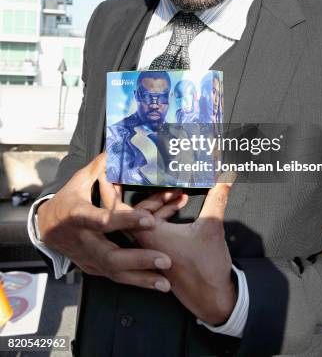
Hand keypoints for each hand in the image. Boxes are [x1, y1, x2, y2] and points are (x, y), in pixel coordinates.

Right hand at [37, 152, 184, 290]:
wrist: (45, 228)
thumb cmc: (68, 199)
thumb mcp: (79, 180)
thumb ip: (100, 167)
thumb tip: (118, 147)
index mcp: (79, 216)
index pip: (103, 220)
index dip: (125, 221)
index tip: (149, 220)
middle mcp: (83, 241)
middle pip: (111, 256)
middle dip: (139, 259)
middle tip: (164, 259)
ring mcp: (87, 258)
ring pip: (115, 273)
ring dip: (141, 278)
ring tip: (165, 283)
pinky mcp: (92, 269)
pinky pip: (115, 278)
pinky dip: (135, 281)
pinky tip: (156, 284)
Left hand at [100, 178, 235, 323]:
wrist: (212, 299)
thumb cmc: (206, 268)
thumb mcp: (212, 227)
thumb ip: (217, 198)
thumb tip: (225, 177)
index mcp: (148, 235)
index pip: (121, 208)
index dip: (119, 188)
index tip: (116, 171)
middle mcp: (144, 242)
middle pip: (132, 211)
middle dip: (141, 191)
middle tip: (143, 173)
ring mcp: (150, 250)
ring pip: (144, 219)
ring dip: (156, 202)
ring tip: (173, 189)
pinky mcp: (158, 254)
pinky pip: (152, 228)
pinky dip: (162, 214)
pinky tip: (179, 204)